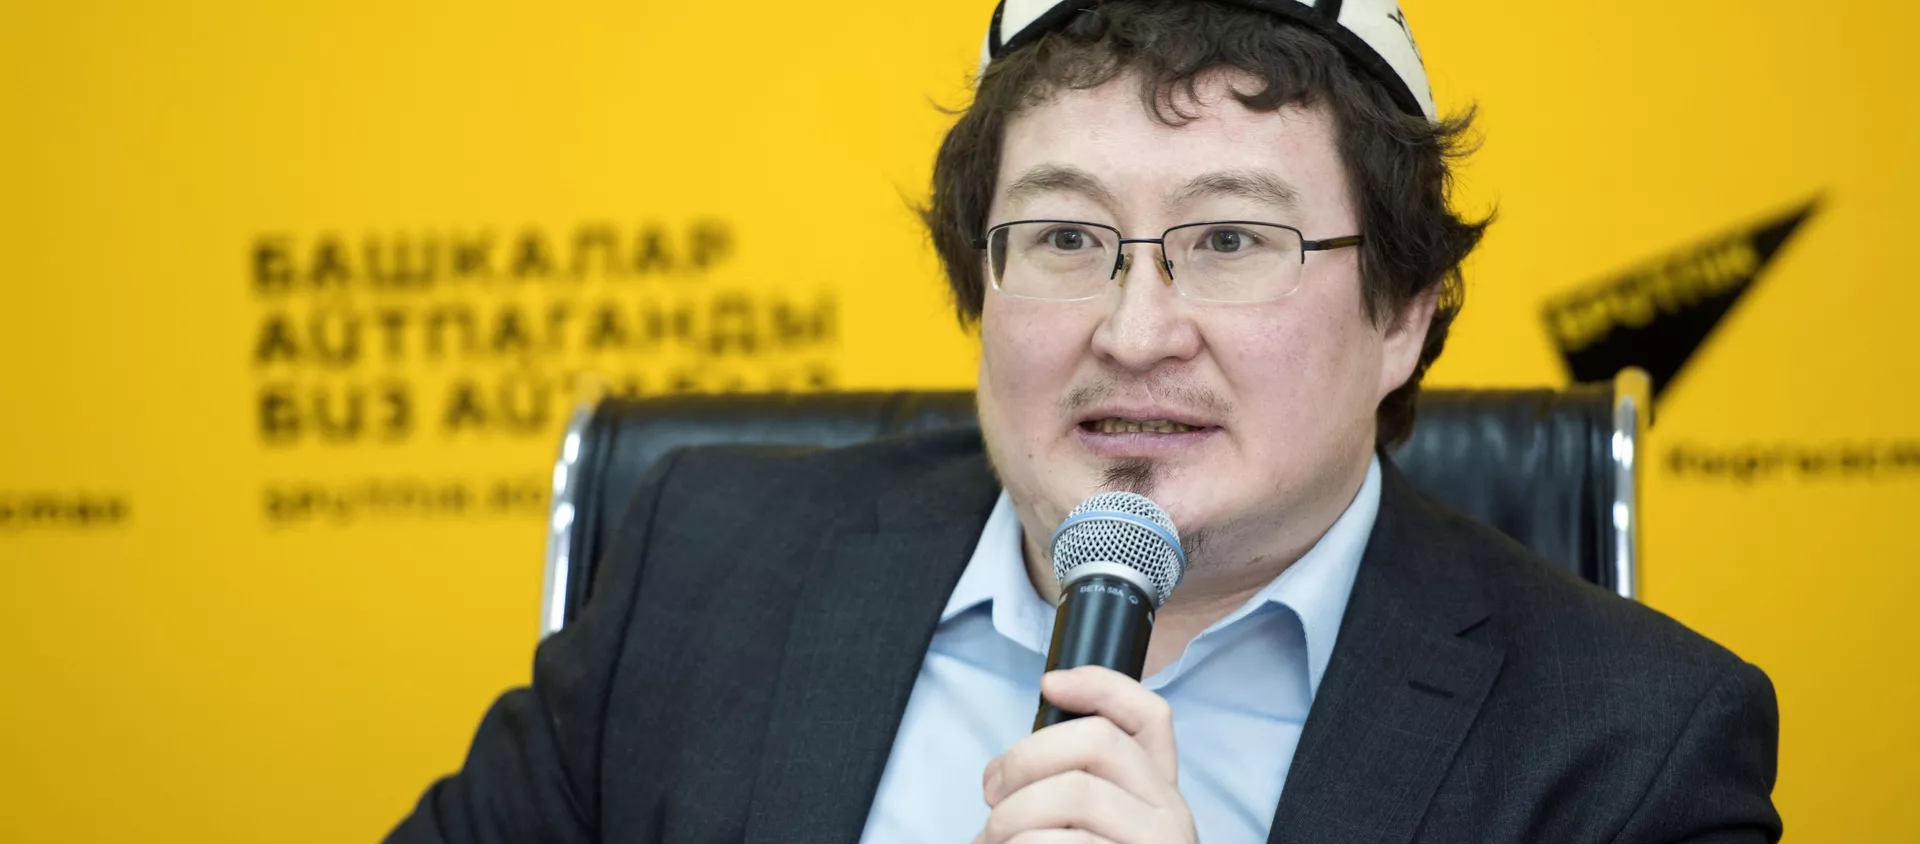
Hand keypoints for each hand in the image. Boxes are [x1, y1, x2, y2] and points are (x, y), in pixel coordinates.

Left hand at [973, 666, 1197, 843]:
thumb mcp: (1092, 834)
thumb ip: (1073, 798)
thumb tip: (1009, 771)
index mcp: (1158, 799)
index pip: (1150, 718)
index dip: (1101, 685)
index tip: (1050, 682)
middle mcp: (1170, 818)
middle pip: (1096, 742)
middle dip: (1025, 757)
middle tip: (992, 793)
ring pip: (1071, 794)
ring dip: (1010, 819)